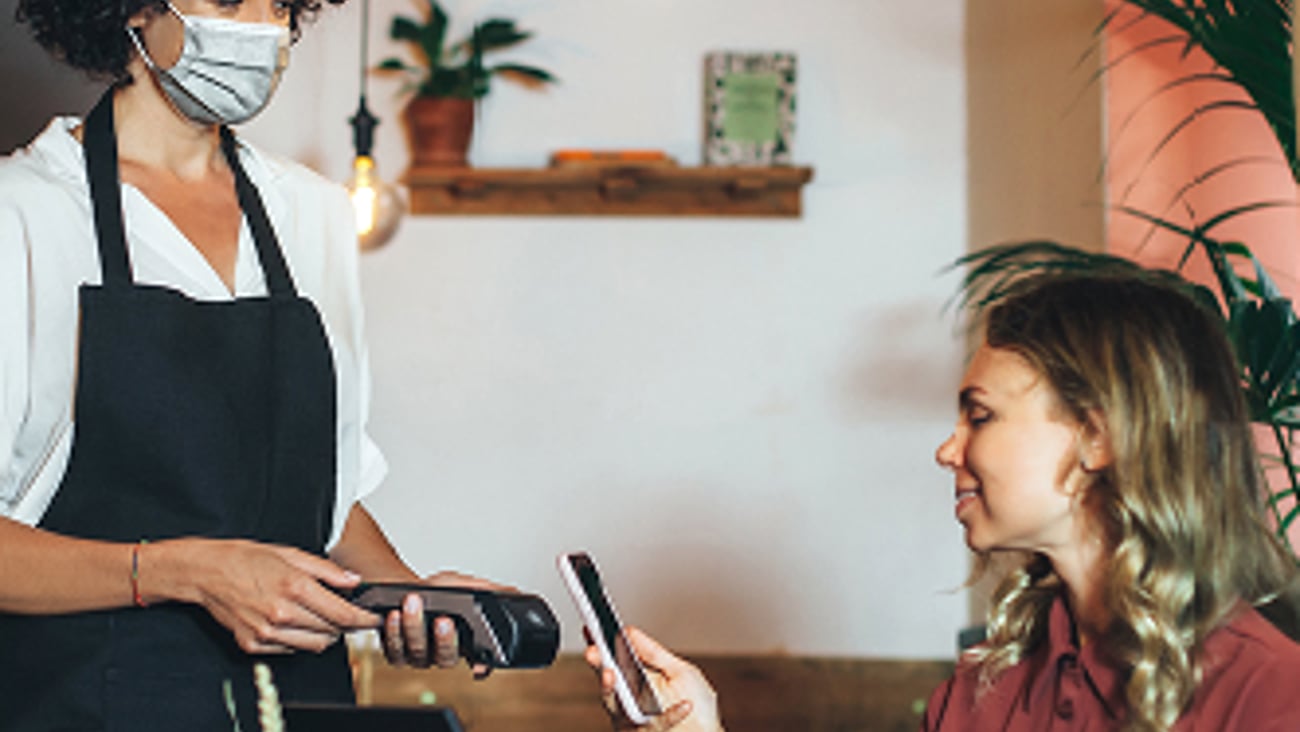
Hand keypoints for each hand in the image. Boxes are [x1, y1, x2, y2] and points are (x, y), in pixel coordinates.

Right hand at [151, 538, 381, 654]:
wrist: (207, 572)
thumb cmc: (247, 559)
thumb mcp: (291, 554)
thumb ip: (327, 571)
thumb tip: (354, 581)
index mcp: (295, 587)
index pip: (343, 614)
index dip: (364, 619)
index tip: (374, 619)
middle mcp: (282, 614)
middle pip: (332, 632)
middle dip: (345, 624)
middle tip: (345, 612)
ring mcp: (267, 633)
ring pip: (315, 645)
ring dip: (324, 634)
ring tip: (318, 615)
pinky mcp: (253, 644)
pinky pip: (291, 650)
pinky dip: (299, 639)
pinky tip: (293, 621)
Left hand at [379, 570, 515, 676]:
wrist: (408, 589)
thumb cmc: (439, 591)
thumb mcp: (467, 586)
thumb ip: (489, 591)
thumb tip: (514, 593)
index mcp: (465, 644)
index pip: (479, 664)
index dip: (480, 666)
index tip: (478, 665)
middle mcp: (442, 654)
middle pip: (445, 658)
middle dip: (444, 640)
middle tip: (444, 620)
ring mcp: (419, 655)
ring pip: (417, 651)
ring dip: (414, 627)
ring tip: (412, 604)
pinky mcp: (396, 652)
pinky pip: (394, 649)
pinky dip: (392, 632)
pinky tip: (393, 615)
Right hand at [585, 627, 722, 731]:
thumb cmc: (698, 705)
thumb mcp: (680, 671)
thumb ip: (653, 654)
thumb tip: (628, 631)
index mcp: (636, 683)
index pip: (612, 664)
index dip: (599, 648)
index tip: (590, 631)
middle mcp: (630, 704)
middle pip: (609, 687)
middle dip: (599, 668)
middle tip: (593, 654)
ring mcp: (634, 724)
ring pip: (619, 709)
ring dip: (615, 691)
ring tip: (612, 674)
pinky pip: (656, 726)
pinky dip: (671, 716)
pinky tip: (685, 706)